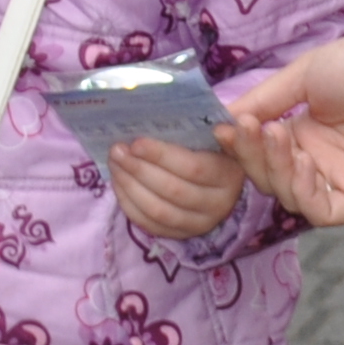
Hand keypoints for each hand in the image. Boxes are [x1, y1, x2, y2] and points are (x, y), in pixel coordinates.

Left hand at [105, 135, 247, 239]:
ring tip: (115, 163)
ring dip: (130, 185)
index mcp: (228, 175)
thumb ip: (206, 123)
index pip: (193, 168)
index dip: (161, 156)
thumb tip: (172, 109)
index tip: (136, 142)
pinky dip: (129, 203)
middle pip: (172, 190)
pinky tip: (118, 181)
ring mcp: (199, 223)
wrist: (223, 182)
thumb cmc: (214, 149)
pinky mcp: (180, 234)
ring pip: (158, 210)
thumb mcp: (218, 134)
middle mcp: (218, 204)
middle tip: (117, 150)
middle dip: (139, 169)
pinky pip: (150, 224)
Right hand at [216, 29, 343, 228]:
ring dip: (274, 166)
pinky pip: (318, 208)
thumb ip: (262, 101)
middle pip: (266, 175)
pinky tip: (299, 160)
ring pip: (286, 193)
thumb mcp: (299, 77)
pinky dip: (300, 189)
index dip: (238, 143)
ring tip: (276, 133)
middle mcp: (315, 161)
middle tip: (246, 128)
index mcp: (301, 133)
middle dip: (251, 153)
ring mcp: (336, 182)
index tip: (218, 127)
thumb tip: (220, 118)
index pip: (257, 151)